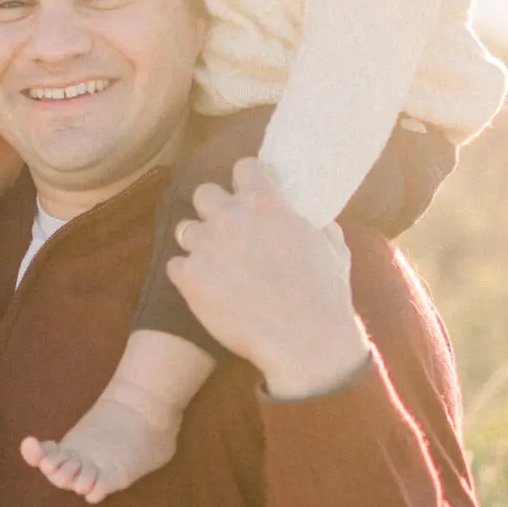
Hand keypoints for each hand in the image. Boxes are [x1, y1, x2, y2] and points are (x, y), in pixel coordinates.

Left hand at [166, 159, 369, 399]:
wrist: (303, 339)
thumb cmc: (324, 295)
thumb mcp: (332, 249)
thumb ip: (319, 228)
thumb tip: (318, 224)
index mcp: (267, 203)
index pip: (243, 167)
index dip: (247, 180)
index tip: (250, 194)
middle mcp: (231, 218)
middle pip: (203, 193)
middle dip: (213, 209)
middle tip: (226, 231)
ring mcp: (206, 246)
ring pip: (184, 228)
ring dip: (197, 242)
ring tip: (213, 263)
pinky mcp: (189, 277)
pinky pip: (175, 265)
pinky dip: (187, 275)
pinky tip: (204, 289)